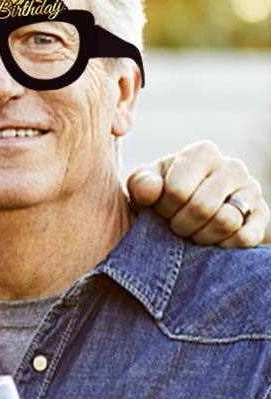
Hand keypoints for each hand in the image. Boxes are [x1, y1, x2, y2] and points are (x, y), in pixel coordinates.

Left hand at [127, 140, 267, 246]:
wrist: (187, 207)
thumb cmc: (162, 192)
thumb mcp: (144, 184)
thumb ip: (141, 184)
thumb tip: (152, 192)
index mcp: (202, 153)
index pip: (178, 190)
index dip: (163, 208)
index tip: (160, 209)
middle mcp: (232, 166)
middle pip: (201, 208)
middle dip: (180, 225)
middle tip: (174, 225)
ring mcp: (252, 189)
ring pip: (225, 222)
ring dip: (200, 236)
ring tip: (191, 231)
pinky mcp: (263, 215)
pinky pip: (244, 237)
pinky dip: (222, 245)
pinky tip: (210, 239)